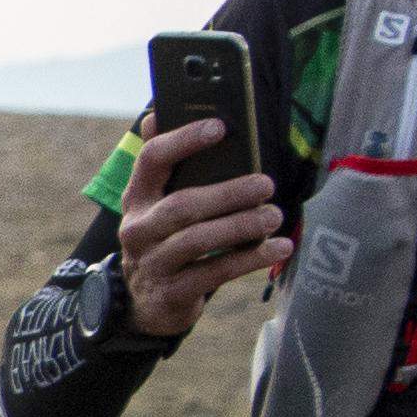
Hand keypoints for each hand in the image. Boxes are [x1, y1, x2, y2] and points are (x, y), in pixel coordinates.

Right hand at [116, 116, 284, 339]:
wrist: (146, 303)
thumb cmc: (166, 240)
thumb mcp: (158, 204)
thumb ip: (164, 164)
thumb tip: (157, 113)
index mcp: (138, 198)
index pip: (152, 160)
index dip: (184, 141)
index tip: (220, 127)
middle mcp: (138, 229)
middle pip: (181, 206)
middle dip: (228, 193)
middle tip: (266, 185)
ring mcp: (152, 263)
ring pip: (197, 240)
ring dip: (241, 226)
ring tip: (274, 216)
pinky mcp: (171, 293)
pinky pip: (213, 272)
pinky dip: (250, 259)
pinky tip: (278, 248)